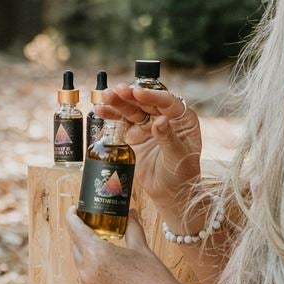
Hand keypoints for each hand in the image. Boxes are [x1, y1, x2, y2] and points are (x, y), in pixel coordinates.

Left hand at [66, 211, 190, 283]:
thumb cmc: (155, 279)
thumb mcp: (141, 248)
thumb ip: (131, 227)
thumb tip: (130, 213)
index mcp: (97, 254)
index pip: (75, 229)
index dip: (72, 217)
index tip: (74, 211)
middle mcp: (86, 273)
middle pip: (76, 248)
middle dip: (82, 237)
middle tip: (93, 229)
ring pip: (80, 267)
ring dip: (88, 258)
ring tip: (104, 253)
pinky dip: (93, 277)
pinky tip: (109, 275)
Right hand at [93, 81, 203, 215]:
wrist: (170, 193)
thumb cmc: (182, 175)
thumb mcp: (178, 157)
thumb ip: (169, 138)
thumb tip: (160, 121)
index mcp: (183, 119)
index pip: (167, 103)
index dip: (152, 96)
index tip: (138, 93)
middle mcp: (165, 118)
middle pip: (146, 103)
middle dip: (131, 96)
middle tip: (117, 90)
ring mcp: (148, 126)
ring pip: (132, 110)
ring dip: (118, 102)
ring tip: (105, 96)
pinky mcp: (134, 135)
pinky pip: (121, 122)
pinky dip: (111, 116)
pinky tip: (100, 110)